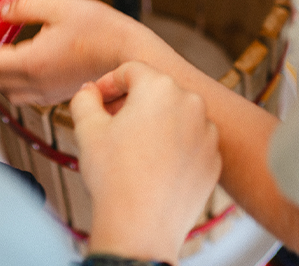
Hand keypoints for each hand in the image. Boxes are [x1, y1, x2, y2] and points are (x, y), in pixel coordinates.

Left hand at [0, 0, 155, 105]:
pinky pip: (26, 95)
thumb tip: (5, 11)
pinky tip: (23, 64)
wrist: (130, 53)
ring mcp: (49, 93)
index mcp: (33, 62)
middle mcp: (38, 84)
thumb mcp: (60, 6)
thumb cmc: (102, 30)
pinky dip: (14, 81)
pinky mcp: (60, 95)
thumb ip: (25, 7)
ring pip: (8, 92)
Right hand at [76, 63, 220, 263]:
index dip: (109, 82)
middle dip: (132, 103)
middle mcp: (191, 103)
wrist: (141, 226)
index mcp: (160, 88)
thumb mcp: (88, 129)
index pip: (131, 70)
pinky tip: (153, 166)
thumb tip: (89, 91)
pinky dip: (173, 147)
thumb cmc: (114, 176)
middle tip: (110, 123)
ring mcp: (207, 132)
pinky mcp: (214, 159)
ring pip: (176, 117)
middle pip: (156, 92)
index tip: (96, 99)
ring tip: (132, 148)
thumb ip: (85, 99)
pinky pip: (190, 143)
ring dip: (155, 124)